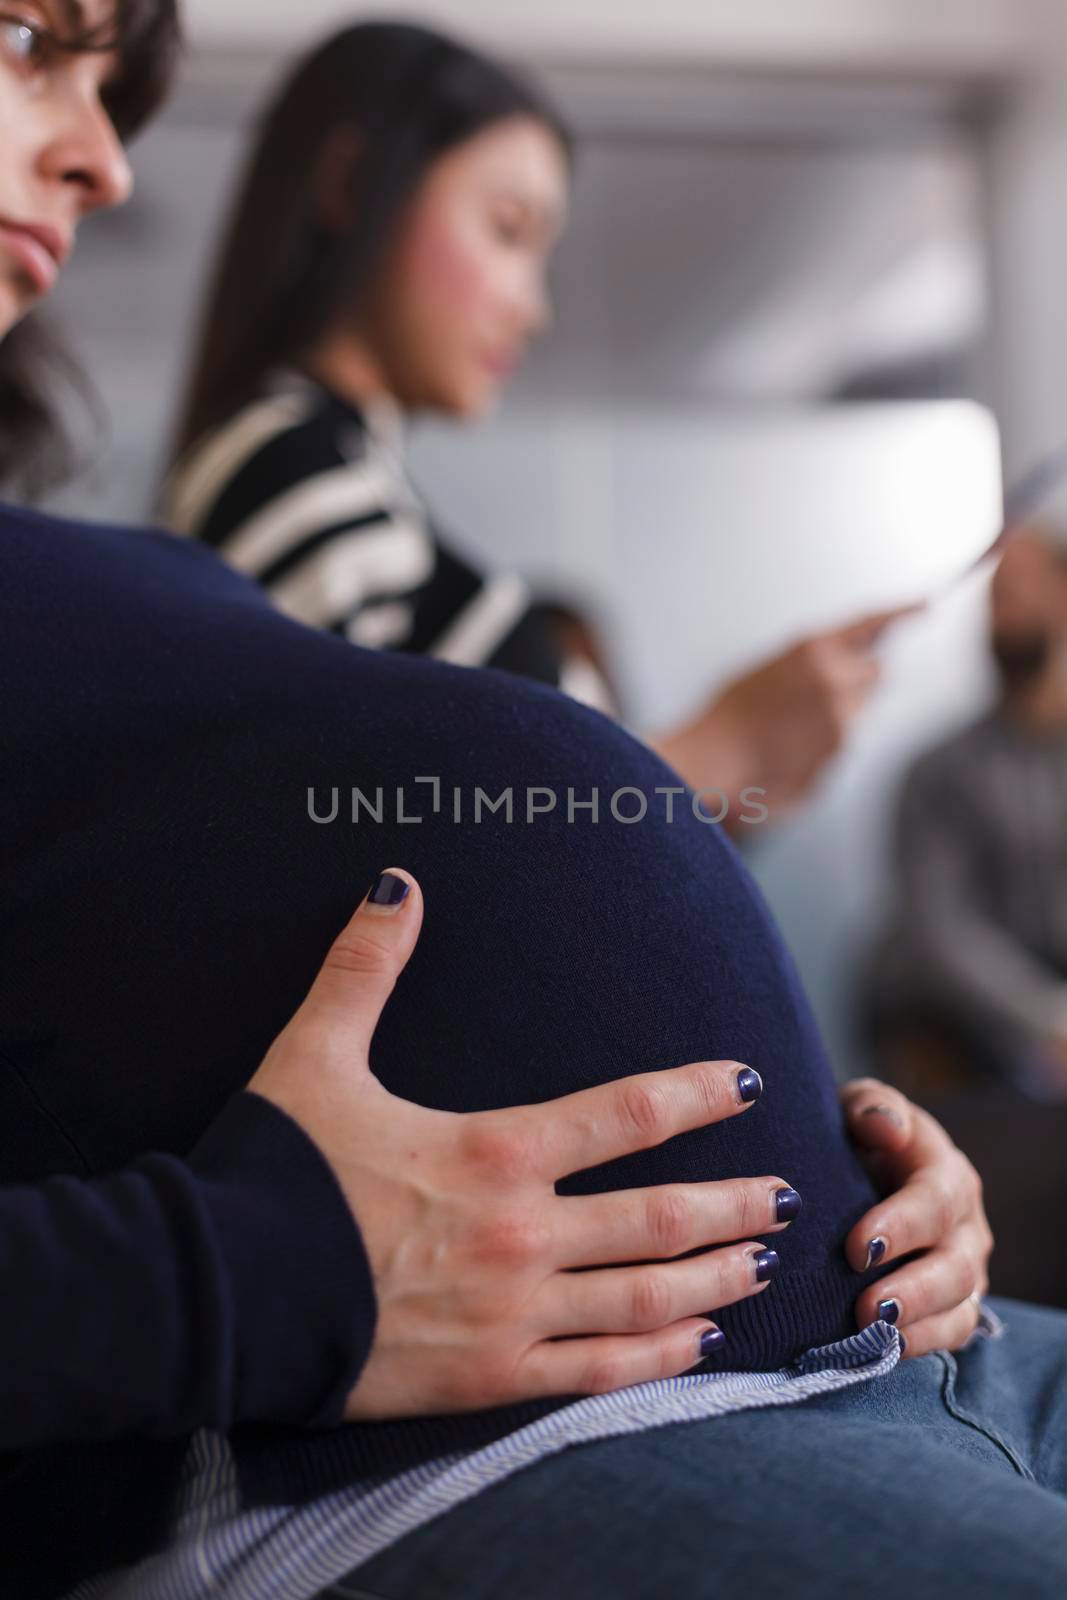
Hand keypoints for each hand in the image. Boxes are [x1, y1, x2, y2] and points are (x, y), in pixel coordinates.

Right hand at [250, 869, 799, 1420]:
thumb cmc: (272, 1172)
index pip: (629, 1114)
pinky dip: (658, 1363)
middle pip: (663, 1217)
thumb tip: (395, 882)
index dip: (698, 1094)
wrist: (216, 1294)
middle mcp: (523, 1233)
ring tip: (764, 1264)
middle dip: (735, 1201)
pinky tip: (699, 1350)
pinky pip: (597, 1373)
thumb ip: (365, 968)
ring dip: (716, 1278)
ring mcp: (513, 1312)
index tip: (747, 1082)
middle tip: (790, 1192)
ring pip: (647, 1299)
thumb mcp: (314, 1055)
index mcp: (496, 1150)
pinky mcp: (489, 1378)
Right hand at [652, 605, 919, 824]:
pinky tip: (788, 747)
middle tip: (818, 693)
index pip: (872, 621)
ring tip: (791, 727)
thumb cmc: (730, 713)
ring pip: (859, 713)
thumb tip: (849, 664)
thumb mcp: (772, 667)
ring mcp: (841, 722)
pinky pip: (843, 744)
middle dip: (858, 681)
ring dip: (839, 716)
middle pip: (877, 674)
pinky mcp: (838, 755)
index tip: (923, 605)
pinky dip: (823, 746)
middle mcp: (836, 682)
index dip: (902, 611)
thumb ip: (818, 661)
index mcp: (815, 649)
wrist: (713, 759)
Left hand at [841, 1079, 992, 1358]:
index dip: (901, 1227)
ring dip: (919, 1323)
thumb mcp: (859, 1109)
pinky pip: (952, 1332)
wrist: (863, 1171)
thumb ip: (872, 1107)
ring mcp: (964, 1267)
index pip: (936, 1200)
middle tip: (868, 1306)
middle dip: (914, 1288)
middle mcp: (965, 1223)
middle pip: (956, 1263)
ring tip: (876, 1332)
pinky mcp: (954, 1303)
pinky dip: (923, 1344)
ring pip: (960, 1304)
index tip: (858, 1248)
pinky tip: (885, 1349)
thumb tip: (887, 1128)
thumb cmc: (859, 1139)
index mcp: (945, 1171)